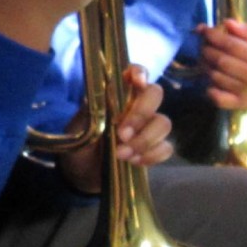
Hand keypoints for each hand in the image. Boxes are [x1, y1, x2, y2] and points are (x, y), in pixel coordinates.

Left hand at [59, 65, 172, 192]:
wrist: (83, 173)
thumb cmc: (82, 143)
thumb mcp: (80, 126)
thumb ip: (93, 112)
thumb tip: (102, 100)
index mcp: (117, 93)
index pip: (135, 72)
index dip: (139, 72)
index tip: (137, 82)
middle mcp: (136, 106)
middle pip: (155, 95)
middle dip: (141, 114)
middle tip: (122, 134)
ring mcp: (148, 127)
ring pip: (164, 123)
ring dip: (144, 139)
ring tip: (121, 153)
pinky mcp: (155, 148)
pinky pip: (166, 147)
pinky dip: (152, 155)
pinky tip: (133, 161)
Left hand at [199, 18, 246, 109]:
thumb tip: (226, 23)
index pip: (230, 45)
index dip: (213, 36)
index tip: (204, 30)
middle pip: (221, 61)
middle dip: (207, 51)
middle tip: (204, 46)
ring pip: (216, 77)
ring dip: (207, 67)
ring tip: (208, 61)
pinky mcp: (241, 104)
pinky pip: (218, 98)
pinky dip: (211, 90)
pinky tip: (212, 83)